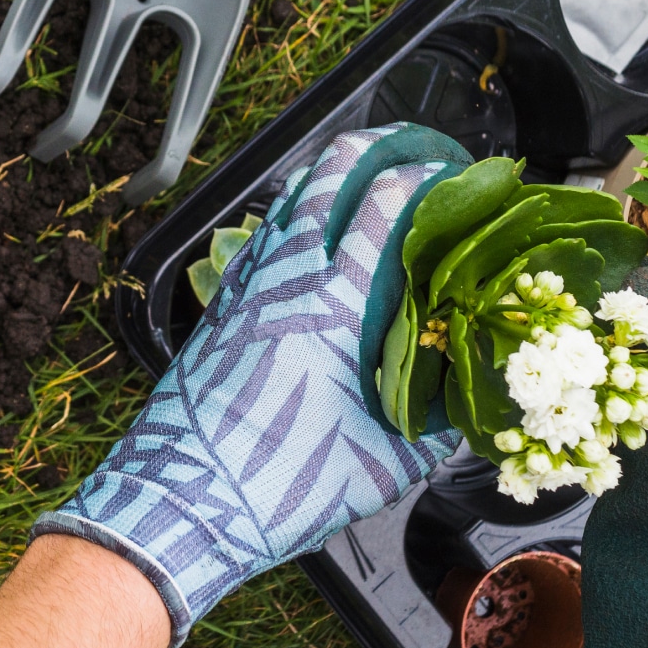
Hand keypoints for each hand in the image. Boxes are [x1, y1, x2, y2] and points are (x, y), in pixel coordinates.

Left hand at [33, 124, 472, 646]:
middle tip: (409, 147)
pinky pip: (261, 236)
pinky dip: (291, 215)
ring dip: (329, 174)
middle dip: (374, 146)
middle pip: (330, 175)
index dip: (422, 176)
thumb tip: (464, 406)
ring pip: (289, 199)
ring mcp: (247, 285)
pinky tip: (305, 232)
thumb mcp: (383, 466)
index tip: (451, 173)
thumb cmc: (282, 485)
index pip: (384, 207)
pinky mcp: (221, 304)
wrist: (183, 501)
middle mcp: (288, 278)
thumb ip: (433, 430)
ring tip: (362, 172)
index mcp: (335, 306)